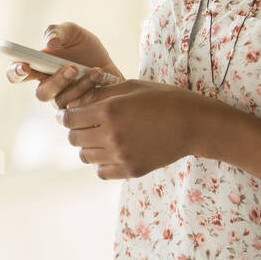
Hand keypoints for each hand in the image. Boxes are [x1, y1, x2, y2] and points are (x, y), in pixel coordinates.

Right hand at [5, 22, 122, 105]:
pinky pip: (80, 109)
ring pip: (63, 101)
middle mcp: (47, 87)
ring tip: (95, 71)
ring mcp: (62, 101)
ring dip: (80, 85)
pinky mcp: (79, 111)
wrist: (111, 65)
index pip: (16, 75)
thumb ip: (58, 31)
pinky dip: (92, 91)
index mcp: (37, 68)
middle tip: (71, 68)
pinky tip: (102, 78)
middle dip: (56, 81)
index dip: (15, 72)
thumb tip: (50, 43)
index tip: (24, 66)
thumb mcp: (73, 32)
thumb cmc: (86, 49)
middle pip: (41, 94)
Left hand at [57, 78, 205, 178]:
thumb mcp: (130, 87)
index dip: (67, 115)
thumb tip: (76, 101)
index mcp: (109, 111)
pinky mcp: (131, 170)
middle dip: (75, 130)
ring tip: (100, 138)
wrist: (194, 124)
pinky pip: (102, 172)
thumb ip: (100, 95)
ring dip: (88, 146)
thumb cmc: (163, 99)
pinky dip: (101, 163)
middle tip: (85, 125)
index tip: (70, 114)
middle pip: (74, 138)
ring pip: (86, 156)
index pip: (69, 118)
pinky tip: (111, 152)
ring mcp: (121, 155)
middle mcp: (111, 135)